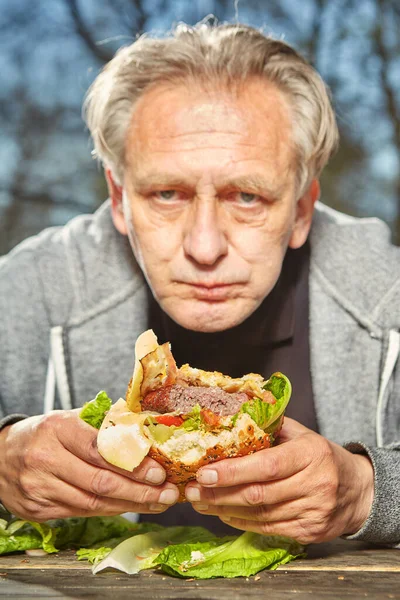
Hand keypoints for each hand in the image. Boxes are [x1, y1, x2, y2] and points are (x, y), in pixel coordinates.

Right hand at [0, 410, 178, 519]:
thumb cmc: (43, 433)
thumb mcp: (68, 418)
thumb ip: (102, 424)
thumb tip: (144, 429)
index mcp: (57, 429)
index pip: (101, 451)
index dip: (133, 465)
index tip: (159, 472)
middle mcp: (45, 459)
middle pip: (100, 483)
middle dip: (139, 492)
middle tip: (167, 493)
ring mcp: (39, 488)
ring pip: (92, 504)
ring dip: (130, 506)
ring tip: (157, 504)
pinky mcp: (37, 510)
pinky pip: (81, 513)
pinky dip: (109, 511)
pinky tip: (130, 507)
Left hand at [185, 418, 373, 543]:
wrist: (359, 490)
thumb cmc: (321, 456)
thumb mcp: (302, 435)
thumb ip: (270, 428)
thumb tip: (229, 418)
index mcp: (311, 453)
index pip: (267, 465)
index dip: (233, 471)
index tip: (205, 471)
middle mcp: (315, 484)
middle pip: (259, 494)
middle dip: (219, 493)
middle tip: (191, 489)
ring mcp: (313, 512)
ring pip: (260, 515)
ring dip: (224, 509)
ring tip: (200, 500)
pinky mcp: (309, 533)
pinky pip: (267, 529)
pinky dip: (241, 521)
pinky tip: (223, 513)